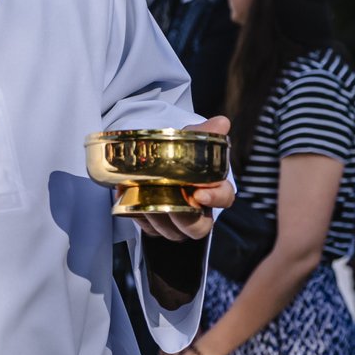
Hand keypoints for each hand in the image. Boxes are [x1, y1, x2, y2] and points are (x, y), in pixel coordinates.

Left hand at [132, 116, 233, 242]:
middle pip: (198, 228)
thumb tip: (222, 123)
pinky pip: (150, 230)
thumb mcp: (191, 139)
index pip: (224, 199)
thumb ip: (205, 132)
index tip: (201, 193)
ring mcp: (177, 223)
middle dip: (184, 217)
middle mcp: (198, 212)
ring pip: (171, 231)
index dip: (215, 198)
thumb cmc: (180, 154)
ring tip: (144, 195)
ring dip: (157, 215)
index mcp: (213, 190)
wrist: (155, 161)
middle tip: (169, 200)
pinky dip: (139, 216)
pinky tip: (130, 198)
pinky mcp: (156, 227)